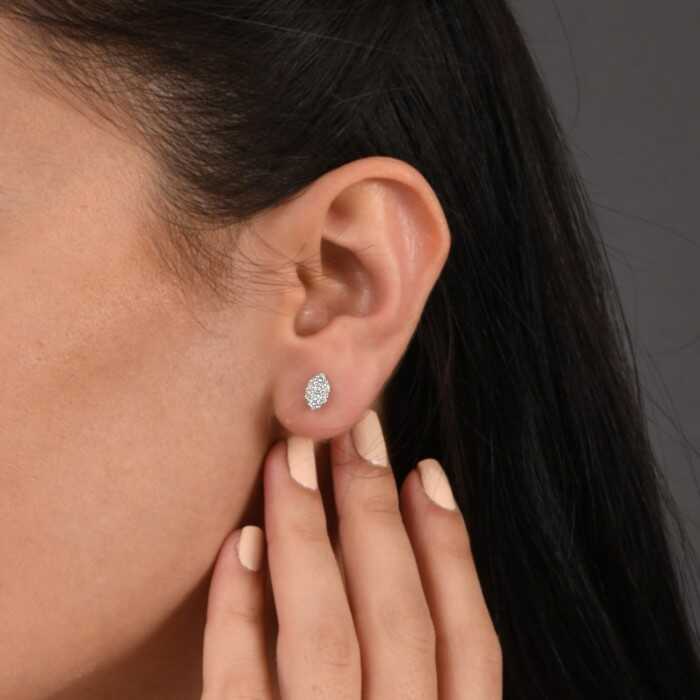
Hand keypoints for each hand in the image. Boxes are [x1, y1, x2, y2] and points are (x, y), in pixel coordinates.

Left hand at [200, 409, 501, 698]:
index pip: (470, 643)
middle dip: (375, 515)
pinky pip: (240, 688)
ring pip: (326, 640)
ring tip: (293, 457)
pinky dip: (239, 613)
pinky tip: (238, 543)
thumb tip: (392, 537)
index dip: (451, 550)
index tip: (425, 471)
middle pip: (400, 621)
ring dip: (308, 535)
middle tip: (352, 431)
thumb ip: (405, 660)